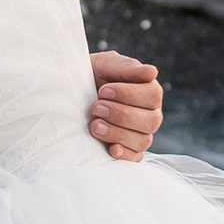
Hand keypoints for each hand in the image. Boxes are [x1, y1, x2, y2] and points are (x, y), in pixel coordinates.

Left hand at [87, 48, 162, 162]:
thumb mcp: (105, 65)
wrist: (70, 95)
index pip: (152, 95)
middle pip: (151, 120)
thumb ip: (127, 68)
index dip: (129, 94)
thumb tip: (152, 72)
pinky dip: (125, 154)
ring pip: (142, 140)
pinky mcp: (130, 151)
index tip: (103, 91)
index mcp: (148, 91)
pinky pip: (135, 158)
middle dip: (121, 114)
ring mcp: (141, 134)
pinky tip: (111, 148)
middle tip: (96, 108)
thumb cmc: (93, 75)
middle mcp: (150, 114)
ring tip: (94, 126)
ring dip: (118, 133)